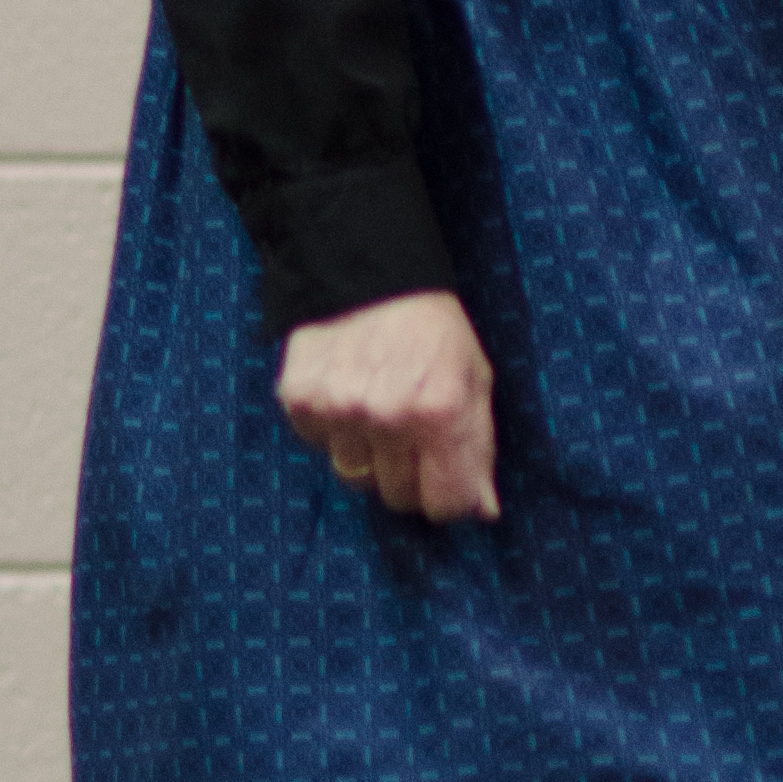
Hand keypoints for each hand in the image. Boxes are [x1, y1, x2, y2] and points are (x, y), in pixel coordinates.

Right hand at [277, 289, 500, 523]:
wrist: (367, 271)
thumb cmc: (432, 329)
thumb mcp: (474, 378)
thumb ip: (478, 446)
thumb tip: (482, 510)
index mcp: (442, 409)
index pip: (445, 503)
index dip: (450, 499)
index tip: (446, 483)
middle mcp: (388, 415)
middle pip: (398, 496)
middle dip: (409, 476)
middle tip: (411, 437)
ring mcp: (340, 409)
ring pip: (355, 477)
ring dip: (368, 454)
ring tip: (377, 410)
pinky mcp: (300, 400)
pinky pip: (319, 447)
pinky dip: (333, 431)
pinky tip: (346, 394)